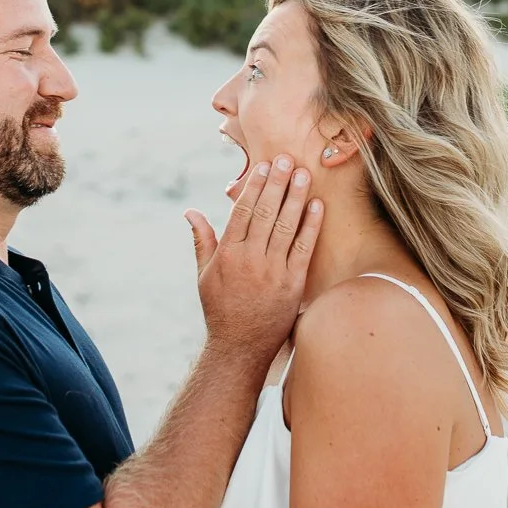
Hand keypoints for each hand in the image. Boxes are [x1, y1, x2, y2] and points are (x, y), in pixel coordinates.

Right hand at [187, 158, 322, 362]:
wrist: (239, 348)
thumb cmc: (220, 309)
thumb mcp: (204, 275)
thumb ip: (202, 241)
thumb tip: (190, 212)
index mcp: (227, 254)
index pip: (242, 211)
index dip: (253, 186)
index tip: (262, 166)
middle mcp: (249, 260)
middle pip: (265, 213)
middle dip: (276, 183)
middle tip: (285, 158)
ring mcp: (272, 272)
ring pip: (285, 226)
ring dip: (295, 197)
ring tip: (303, 173)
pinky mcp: (292, 284)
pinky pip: (303, 249)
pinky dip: (311, 225)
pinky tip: (317, 205)